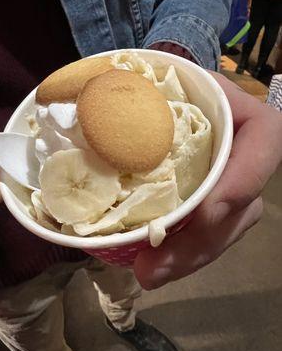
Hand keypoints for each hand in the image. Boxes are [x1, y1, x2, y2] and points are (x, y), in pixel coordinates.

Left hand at [134, 73, 281, 289]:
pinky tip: (151, 265)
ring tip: (147, 273)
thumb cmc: (171, 85)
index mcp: (246, 121)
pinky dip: (180, 252)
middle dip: (201, 243)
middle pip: (242, 208)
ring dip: (188, 257)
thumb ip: (145, 89)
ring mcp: (229, 186)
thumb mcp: (168, 78)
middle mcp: (244, 159)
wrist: (175, 98)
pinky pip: (204, 234)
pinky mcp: (209, 204)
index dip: (242, 182)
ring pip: (223, 230)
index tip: (205, 212)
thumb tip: (89, 99)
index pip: (261, 147)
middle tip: (154, 268)